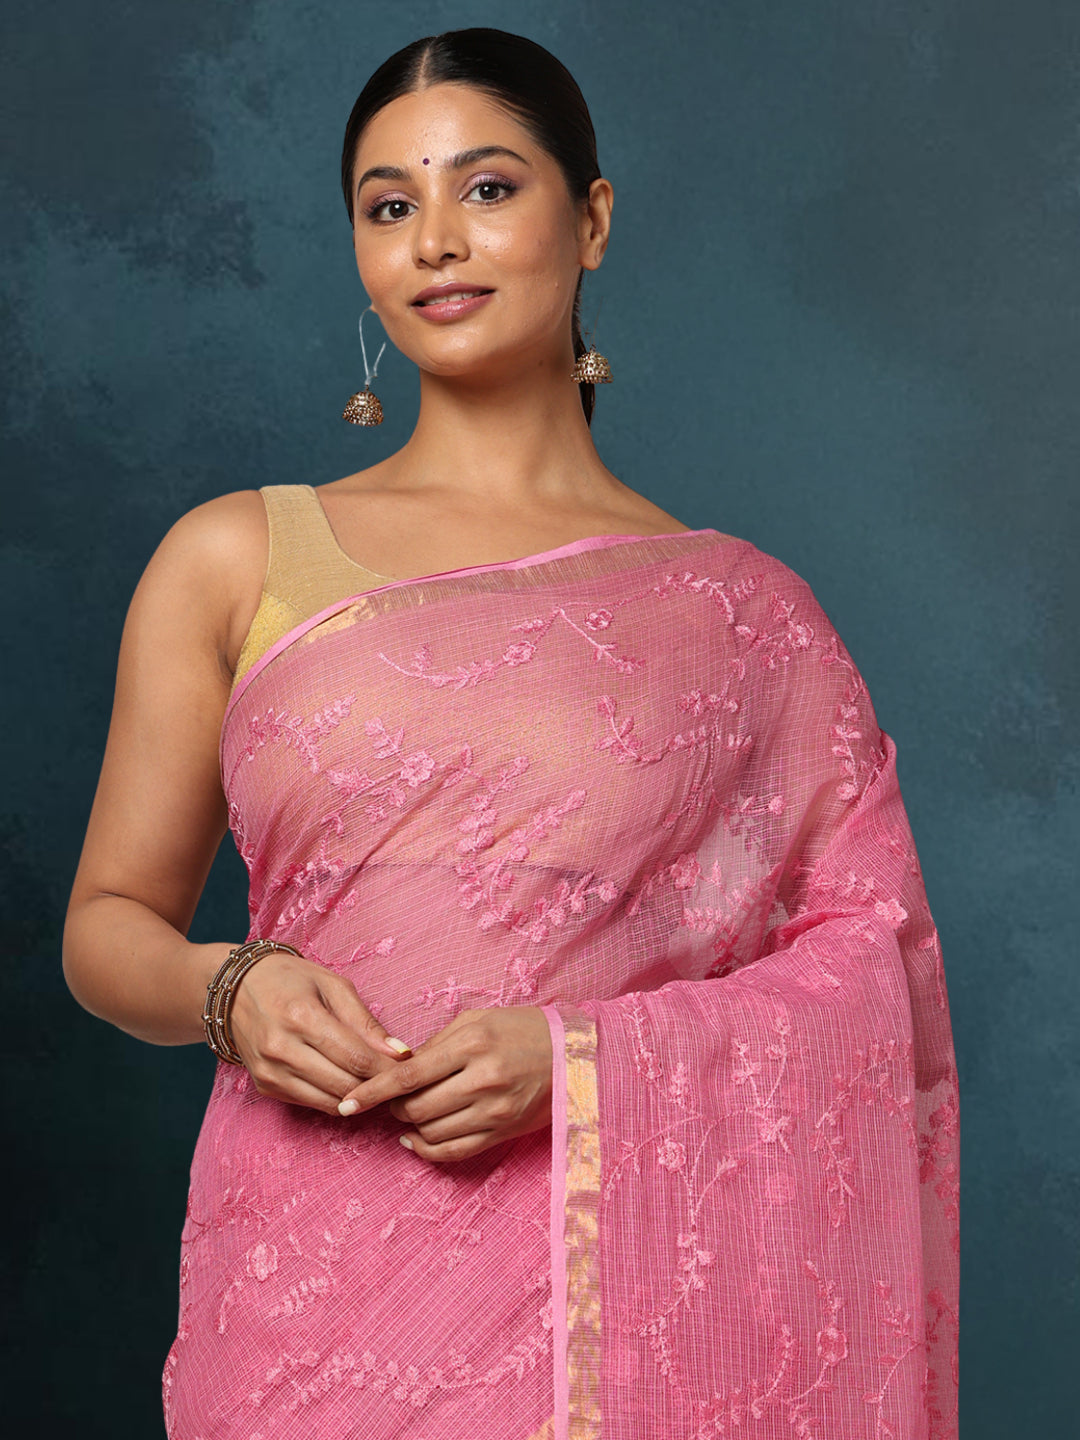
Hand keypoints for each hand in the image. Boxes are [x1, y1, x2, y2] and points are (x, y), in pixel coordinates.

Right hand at [228, 949, 411, 1115]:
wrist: (236, 989)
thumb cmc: (291, 980)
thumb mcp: (332, 985)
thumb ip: (365, 1021)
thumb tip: (399, 1053)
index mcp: (301, 1017)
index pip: (355, 1058)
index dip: (387, 1069)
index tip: (407, 1069)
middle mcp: (281, 1048)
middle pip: (344, 1085)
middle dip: (377, 1087)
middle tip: (397, 1080)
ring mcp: (270, 1071)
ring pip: (330, 1102)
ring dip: (358, 1097)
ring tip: (376, 1082)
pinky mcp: (265, 1086)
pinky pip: (312, 1104)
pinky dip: (335, 1098)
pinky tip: (347, 1083)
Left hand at [337, 1006, 553, 1162]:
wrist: (573, 1053)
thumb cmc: (520, 1029)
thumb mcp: (477, 1021)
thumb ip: (436, 1045)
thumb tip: (397, 1069)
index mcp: (471, 1044)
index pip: (408, 1075)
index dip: (372, 1092)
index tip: (346, 1103)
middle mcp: (482, 1079)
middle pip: (416, 1108)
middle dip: (393, 1107)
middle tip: (391, 1098)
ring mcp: (494, 1110)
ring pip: (431, 1132)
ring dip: (411, 1126)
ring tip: (410, 1112)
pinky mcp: (503, 1132)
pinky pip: (454, 1152)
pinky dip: (427, 1150)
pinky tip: (417, 1139)